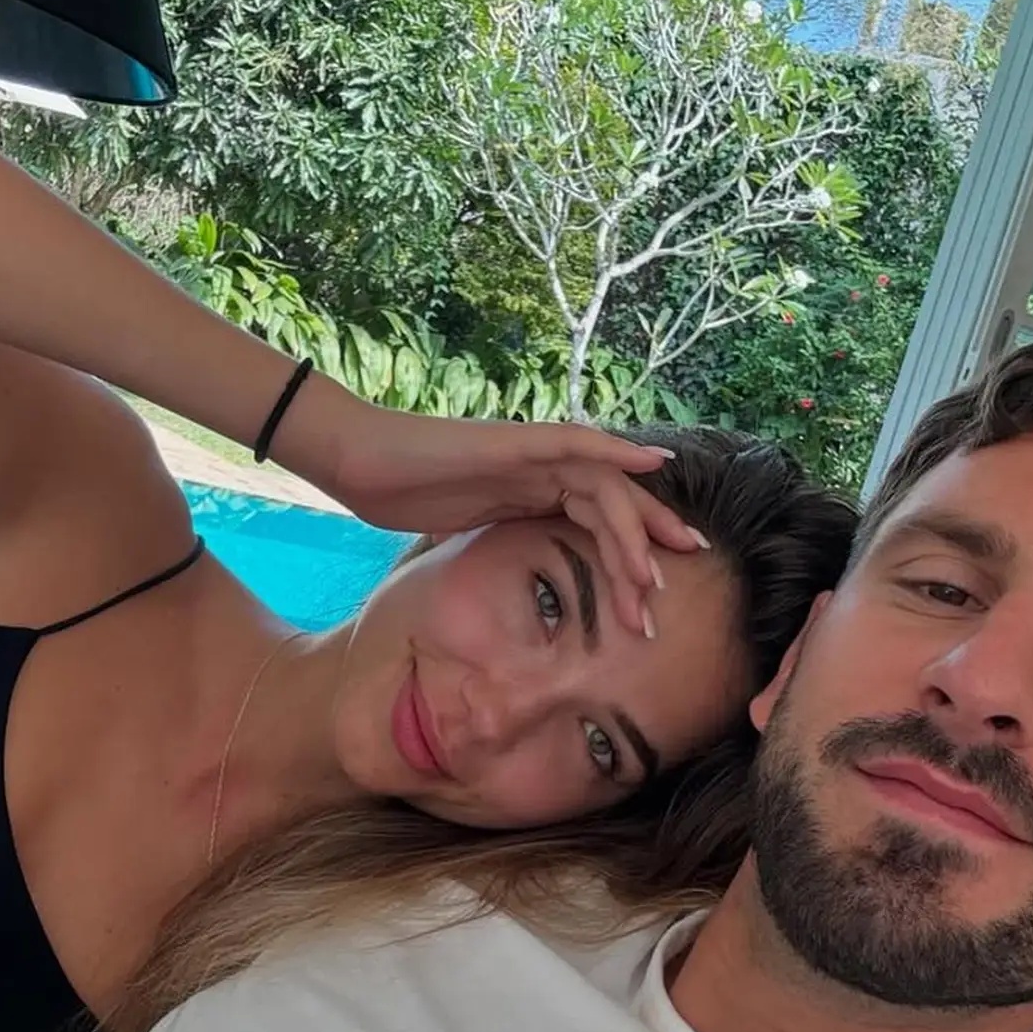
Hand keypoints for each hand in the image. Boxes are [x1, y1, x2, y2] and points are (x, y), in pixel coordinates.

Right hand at [278, 384, 706, 636]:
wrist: (360, 462)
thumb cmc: (401, 495)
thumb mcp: (462, 531)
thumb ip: (499, 540)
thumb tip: (513, 580)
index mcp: (532, 494)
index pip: (595, 521)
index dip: (630, 550)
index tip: (655, 590)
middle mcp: (541, 470)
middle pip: (613, 504)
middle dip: (648, 544)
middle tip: (673, 586)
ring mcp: (530, 452)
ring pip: (602, 489)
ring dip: (631, 532)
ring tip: (651, 576)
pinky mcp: (514, 441)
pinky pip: (574, 443)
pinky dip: (614, 452)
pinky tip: (648, 464)